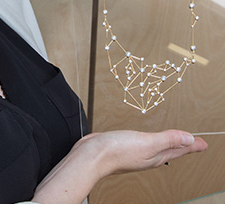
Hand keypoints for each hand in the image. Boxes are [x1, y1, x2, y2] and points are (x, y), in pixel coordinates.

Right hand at [32, 129, 206, 203]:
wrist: (91, 155)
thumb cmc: (117, 151)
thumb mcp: (147, 143)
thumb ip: (168, 140)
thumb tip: (190, 138)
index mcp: (156, 156)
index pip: (179, 150)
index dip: (192, 145)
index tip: (203, 143)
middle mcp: (148, 156)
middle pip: (171, 150)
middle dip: (183, 146)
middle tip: (194, 142)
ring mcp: (136, 152)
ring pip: (158, 147)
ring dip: (168, 143)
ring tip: (175, 140)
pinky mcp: (124, 146)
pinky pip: (143, 142)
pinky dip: (150, 139)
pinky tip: (146, 138)